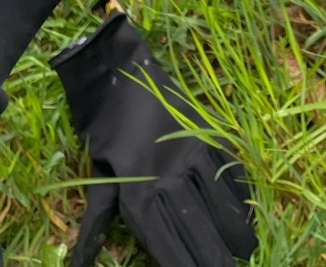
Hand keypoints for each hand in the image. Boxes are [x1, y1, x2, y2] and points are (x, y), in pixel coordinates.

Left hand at [52, 14, 256, 266]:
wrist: (119, 77)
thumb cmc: (105, 134)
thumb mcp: (96, 181)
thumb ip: (95, 227)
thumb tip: (78, 264)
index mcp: (137, 195)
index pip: (165, 243)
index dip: (183, 264)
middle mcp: (167, 177)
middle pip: (196, 227)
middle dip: (214, 256)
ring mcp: (190, 152)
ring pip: (218, 200)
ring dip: (235, 229)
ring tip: (247, 250)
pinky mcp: (205, 132)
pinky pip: (227, 165)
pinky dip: (239, 189)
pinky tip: (246, 209)